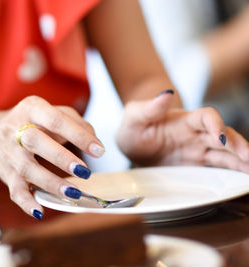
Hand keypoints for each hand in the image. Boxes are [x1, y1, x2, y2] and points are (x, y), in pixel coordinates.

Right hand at [0, 96, 103, 219]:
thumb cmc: (33, 124)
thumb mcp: (52, 113)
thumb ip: (77, 123)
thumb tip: (95, 144)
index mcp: (32, 108)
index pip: (55, 120)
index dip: (78, 135)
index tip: (99, 151)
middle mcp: (16, 129)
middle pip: (35, 141)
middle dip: (61, 157)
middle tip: (84, 171)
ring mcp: (10, 152)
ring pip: (27, 168)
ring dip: (51, 182)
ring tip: (73, 192)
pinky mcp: (6, 173)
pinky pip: (14, 189)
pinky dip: (26, 202)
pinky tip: (40, 212)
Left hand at [116, 90, 248, 171]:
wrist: (130, 146)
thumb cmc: (132, 128)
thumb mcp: (133, 117)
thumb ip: (149, 108)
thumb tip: (166, 94)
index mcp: (183, 120)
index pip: (206, 116)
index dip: (216, 124)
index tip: (218, 137)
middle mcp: (195, 134)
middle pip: (224, 136)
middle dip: (238, 145)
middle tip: (248, 158)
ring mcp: (197, 150)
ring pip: (226, 154)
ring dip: (241, 160)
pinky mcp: (195, 165)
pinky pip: (218, 168)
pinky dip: (233, 172)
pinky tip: (244, 179)